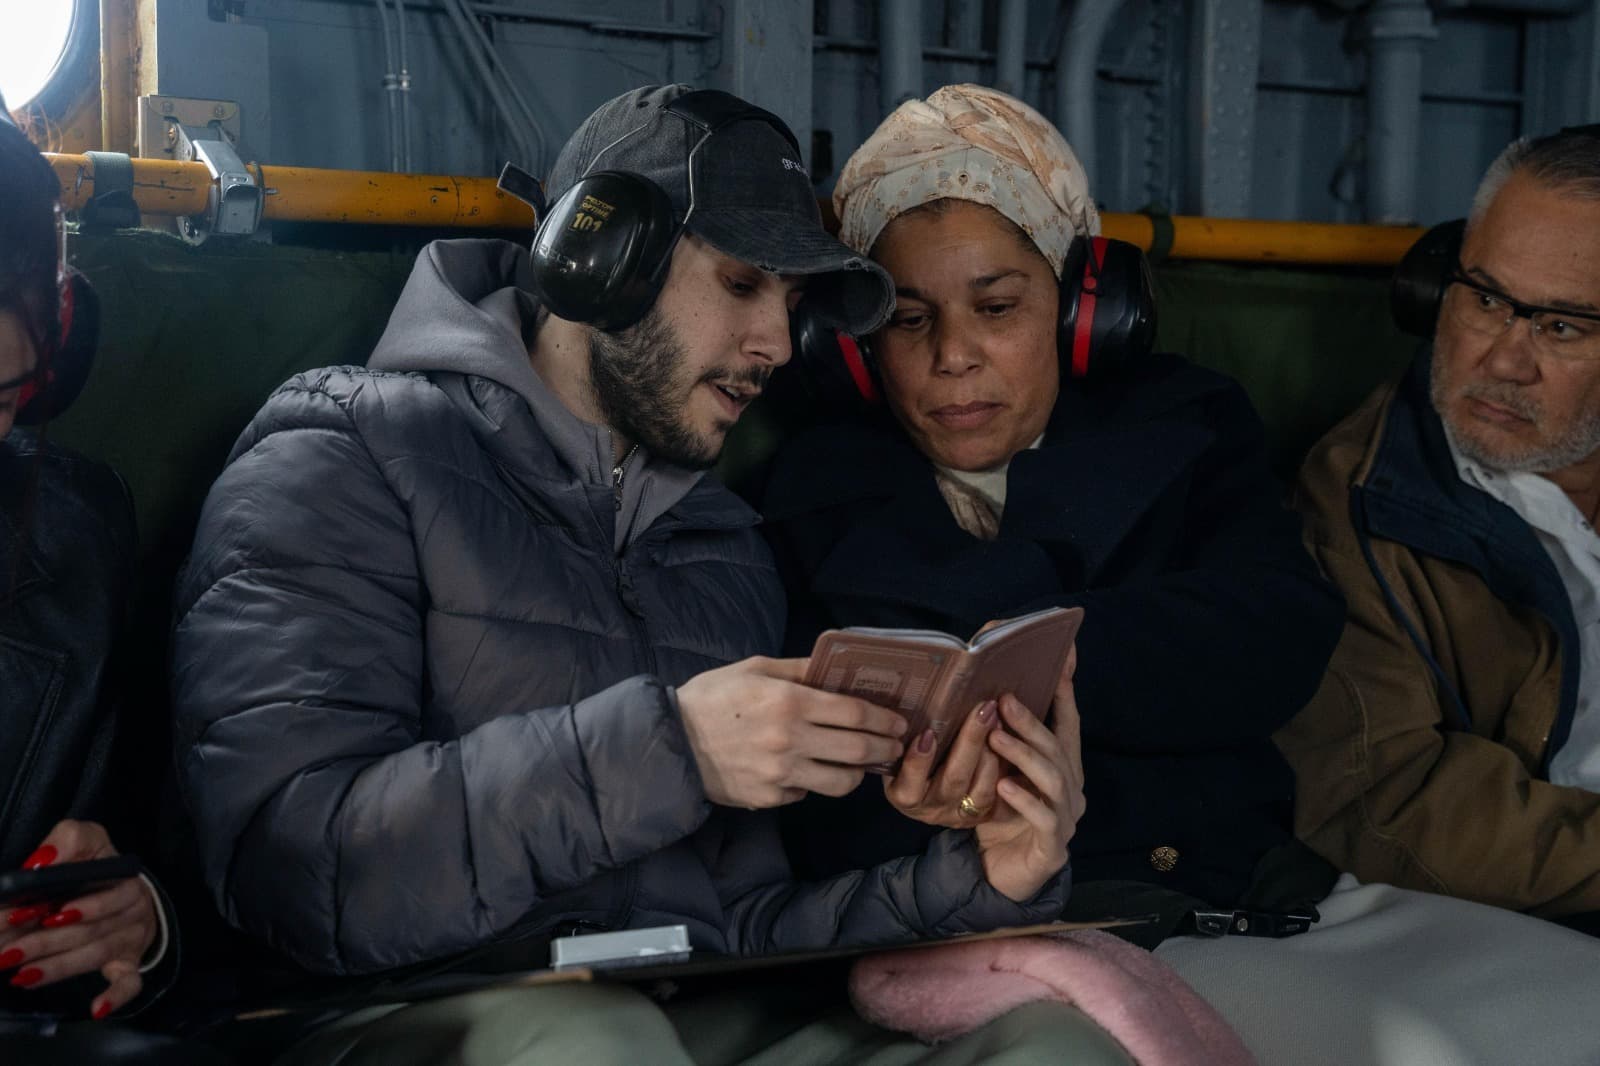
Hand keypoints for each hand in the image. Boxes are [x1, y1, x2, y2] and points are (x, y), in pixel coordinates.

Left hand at [0, 820, 158, 1018]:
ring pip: (96, 955)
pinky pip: (130, 981)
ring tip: (21, 975)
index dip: (72, 906)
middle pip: (90, 930)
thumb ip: (67, 841)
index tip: (24, 914)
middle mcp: (133, 908)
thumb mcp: (85, 839)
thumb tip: (41, 864)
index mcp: (122, 877)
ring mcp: (132, 937)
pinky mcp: (129, 961)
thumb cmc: (96, 865)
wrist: (125, 888)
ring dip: (58, 968)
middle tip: (6, 953)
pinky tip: (97, 1009)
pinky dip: (116, 995)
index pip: (100, 893)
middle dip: (44, 942)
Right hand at [677, 656, 908, 808]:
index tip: (898, 722)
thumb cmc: (713, 698)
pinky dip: (814, 782)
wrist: (669, 742)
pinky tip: (810, 770)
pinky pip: (807, 792)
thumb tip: (835, 666)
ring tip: (861, 765)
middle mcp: (790, 740)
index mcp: (789, 701)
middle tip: (895, 746)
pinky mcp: (770, 798)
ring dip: (859, 774)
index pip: (855, 713)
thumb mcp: (754, 668)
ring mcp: (781, 774)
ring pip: (841, 782)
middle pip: (858, 750)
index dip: (884, 719)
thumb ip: (799, 668)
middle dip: (885, 748)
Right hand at [885, 699, 1002, 828]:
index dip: (918, 762)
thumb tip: (909, 698)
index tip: (928, 733)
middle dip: (970, 743)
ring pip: (981, 791)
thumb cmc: (908, 759)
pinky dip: (1004, 767)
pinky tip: (1010, 740)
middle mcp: (931, 809)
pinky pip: (999, 795)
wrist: (928, 790)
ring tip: (998, 720)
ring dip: (992, 753)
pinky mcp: (983, 815)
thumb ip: (904, 736)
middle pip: (953, 780)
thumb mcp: (900, 751)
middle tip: (983, 710)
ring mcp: (959, 815)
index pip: (908, 785)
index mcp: (903, 795)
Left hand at [973, 646, 1086, 901]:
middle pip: (1058, 749)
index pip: (1069, 726)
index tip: (1061, 660)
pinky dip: (1024, 799)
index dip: (1066, 694)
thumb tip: (989, 694)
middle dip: (1032, 722)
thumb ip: (1004, 740)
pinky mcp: (1052, 848)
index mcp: (1064, 770)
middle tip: (1004, 700)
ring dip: (1024, 754)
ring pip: (1053, 779)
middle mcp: (1072, 791)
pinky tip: (1002, 786)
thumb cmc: (1002, 817)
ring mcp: (1066, 820)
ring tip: (996, 736)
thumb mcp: (1002, 771)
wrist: (1003, 876)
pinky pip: (1043, 819)